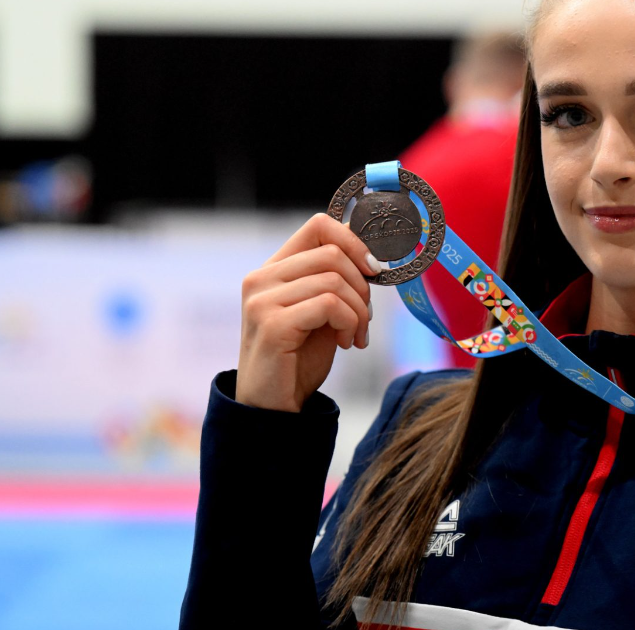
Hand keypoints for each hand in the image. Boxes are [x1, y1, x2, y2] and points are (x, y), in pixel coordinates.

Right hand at [236, 213, 381, 411]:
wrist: (274, 409)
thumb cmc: (299, 359)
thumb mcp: (322, 312)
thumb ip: (336, 281)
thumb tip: (372, 253)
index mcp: (273, 269)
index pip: (318, 226)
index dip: (355, 241)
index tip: (374, 269)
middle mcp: (261, 279)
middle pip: (333, 253)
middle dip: (363, 286)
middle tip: (366, 318)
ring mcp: (262, 301)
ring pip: (334, 279)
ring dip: (359, 311)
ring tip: (355, 335)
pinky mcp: (272, 324)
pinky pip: (329, 304)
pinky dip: (349, 323)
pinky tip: (345, 344)